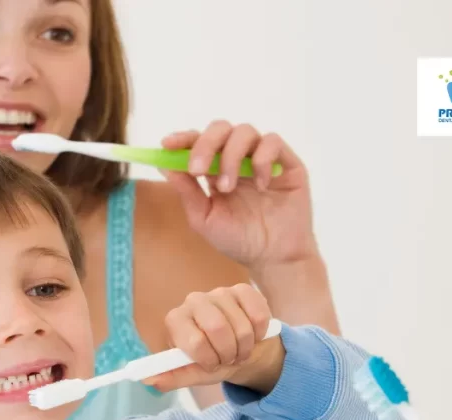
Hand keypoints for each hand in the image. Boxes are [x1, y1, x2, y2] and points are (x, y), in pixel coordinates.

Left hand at [145, 284, 283, 393]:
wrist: (239, 350)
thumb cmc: (211, 360)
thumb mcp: (192, 372)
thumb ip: (172, 377)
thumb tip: (149, 381)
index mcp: (176, 319)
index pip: (194, 340)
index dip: (208, 358)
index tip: (212, 365)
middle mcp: (194, 301)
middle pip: (218, 327)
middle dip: (228, 352)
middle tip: (229, 359)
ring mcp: (219, 293)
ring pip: (241, 325)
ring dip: (245, 347)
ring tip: (240, 351)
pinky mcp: (243, 290)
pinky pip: (258, 314)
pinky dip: (259, 333)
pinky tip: (253, 336)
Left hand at [160, 121, 319, 272]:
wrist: (274, 258)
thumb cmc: (239, 240)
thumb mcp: (204, 218)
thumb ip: (187, 192)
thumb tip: (164, 165)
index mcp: (216, 169)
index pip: (198, 142)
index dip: (183, 138)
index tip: (167, 144)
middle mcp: (239, 158)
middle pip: (220, 129)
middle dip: (204, 144)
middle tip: (197, 169)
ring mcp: (263, 158)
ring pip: (244, 131)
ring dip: (230, 157)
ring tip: (227, 187)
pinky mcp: (287, 162)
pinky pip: (273, 142)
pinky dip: (261, 160)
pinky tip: (260, 186)